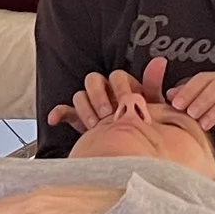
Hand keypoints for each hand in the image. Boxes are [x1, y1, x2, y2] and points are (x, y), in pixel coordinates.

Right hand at [44, 57, 167, 132]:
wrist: (135, 152)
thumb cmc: (146, 126)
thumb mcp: (154, 107)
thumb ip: (153, 85)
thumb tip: (160, 61)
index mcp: (124, 88)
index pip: (116, 76)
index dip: (119, 88)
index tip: (125, 102)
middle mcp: (107, 94)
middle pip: (93, 81)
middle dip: (99, 96)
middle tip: (107, 114)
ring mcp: (92, 107)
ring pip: (80, 96)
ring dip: (85, 108)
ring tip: (95, 125)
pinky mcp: (80, 120)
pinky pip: (65, 111)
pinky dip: (58, 113)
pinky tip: (54, 120)